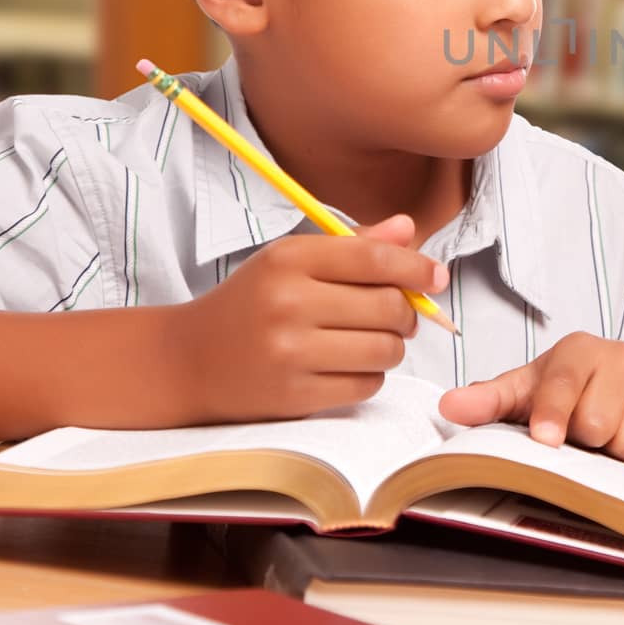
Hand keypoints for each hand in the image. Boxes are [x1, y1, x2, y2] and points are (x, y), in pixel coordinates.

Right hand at [168, 215, 447, 423]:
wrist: (187, 360)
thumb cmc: (251, 304)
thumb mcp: (291, 261)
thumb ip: (354, 245)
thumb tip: (409, 228)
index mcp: (289, 259)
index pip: (374, 258)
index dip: (416, 268)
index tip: (436, 277)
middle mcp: (287, 303)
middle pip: (388, 306)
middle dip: (406, 313)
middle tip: (398, 316)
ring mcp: (289, 352)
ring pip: (385, 349)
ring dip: (391, 347)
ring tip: (371, 341)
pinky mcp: (293, 395)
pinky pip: (366, 385)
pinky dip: (369, 376)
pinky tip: (346, 366)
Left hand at [438, 331, 623, 466]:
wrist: (621, 391)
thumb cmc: (566, 396)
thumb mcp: (524, 395)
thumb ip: (488, 401)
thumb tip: (450, 406)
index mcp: (579, 350)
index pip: (562, 383)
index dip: (552, 415)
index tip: (546, 439)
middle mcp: (623, 354)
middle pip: (598, 424)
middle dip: (588, 443)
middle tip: (585, 435)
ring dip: (619, 452)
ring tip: (612, 436)